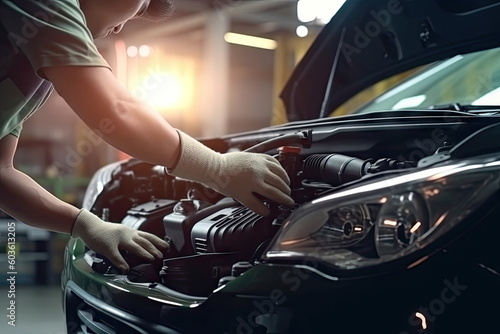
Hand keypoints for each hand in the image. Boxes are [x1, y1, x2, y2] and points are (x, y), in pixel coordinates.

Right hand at [71, 209, 168, 272]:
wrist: (89, 226)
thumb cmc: (106, 232)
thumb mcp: (122, 234)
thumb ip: (132, 240)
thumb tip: (143, 247)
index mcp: (131, 232)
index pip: (148, 236)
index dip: (158, 241)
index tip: (167, 247)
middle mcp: (127, 234)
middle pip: (144, 241)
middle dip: (155, 248)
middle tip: (162, 255)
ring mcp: (117, 240)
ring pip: (134, 246)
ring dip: (144, 253)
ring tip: (152, 259)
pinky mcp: (107, 247)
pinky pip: (116, 255)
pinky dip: (121, 263)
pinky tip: (126, 269)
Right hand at [167, 130, 294, 215]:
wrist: (212, 166)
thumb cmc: (226, 162)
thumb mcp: (247, 156)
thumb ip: (259, 162)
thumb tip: (270, 169)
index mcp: (259, 160)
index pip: (280, 169)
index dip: (286, 177)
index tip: (288, 182)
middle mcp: (258, 171)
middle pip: (280, 182)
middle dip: (287, 190)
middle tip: (289, 195)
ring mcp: (252, 183)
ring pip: (274, 193)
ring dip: (282, 199)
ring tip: (286, 202)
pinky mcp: (243, 193)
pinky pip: (258, 204)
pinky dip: (265, 209)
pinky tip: (267, 212)